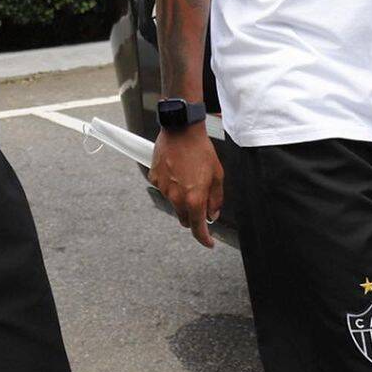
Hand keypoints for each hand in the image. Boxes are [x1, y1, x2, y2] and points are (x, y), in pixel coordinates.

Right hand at [149, 124, 224, 248]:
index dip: (204, 239)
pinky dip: (170, 183)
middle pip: (184, 218)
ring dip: (181, 196)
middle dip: (192, 214)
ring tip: (187, 175)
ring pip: (173, 202)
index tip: (208, 242)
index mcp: (194, 199)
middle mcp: (176, 197)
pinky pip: (163, 187)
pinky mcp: (154, 177)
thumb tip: (212, 214)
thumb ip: (215, 199)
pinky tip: (177, 170)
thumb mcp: (217, 175)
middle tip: (199, 198)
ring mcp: (163, 188)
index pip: (198, 229)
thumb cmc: (200, 149)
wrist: (182, 129)